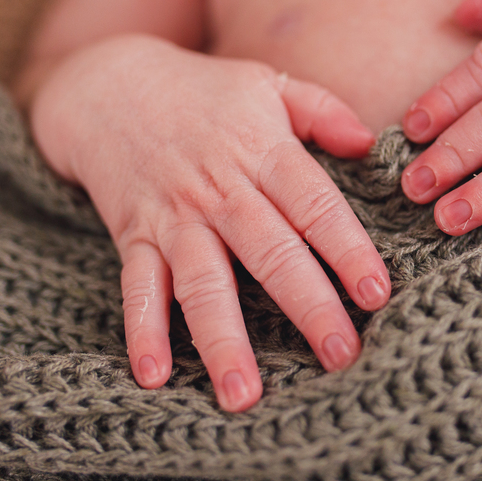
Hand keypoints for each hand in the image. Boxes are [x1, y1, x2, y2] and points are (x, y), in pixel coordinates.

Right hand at [29, 35, 389, 411]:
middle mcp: (221, 189)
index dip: (347, 248)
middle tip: (342, 358)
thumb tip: (370, 142)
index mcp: (263, 151)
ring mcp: (174, 217)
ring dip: (224, 340)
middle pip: (270, 253)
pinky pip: (138, 289)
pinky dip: (142, 332)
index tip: (378, 294)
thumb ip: (322, 110)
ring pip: (203, 284)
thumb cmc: (202, 90)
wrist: (104, 84)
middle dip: (308, 307)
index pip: (314, 205)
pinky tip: (154, 378)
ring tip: (245, 396)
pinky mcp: (133, 236)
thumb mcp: (266, 84)